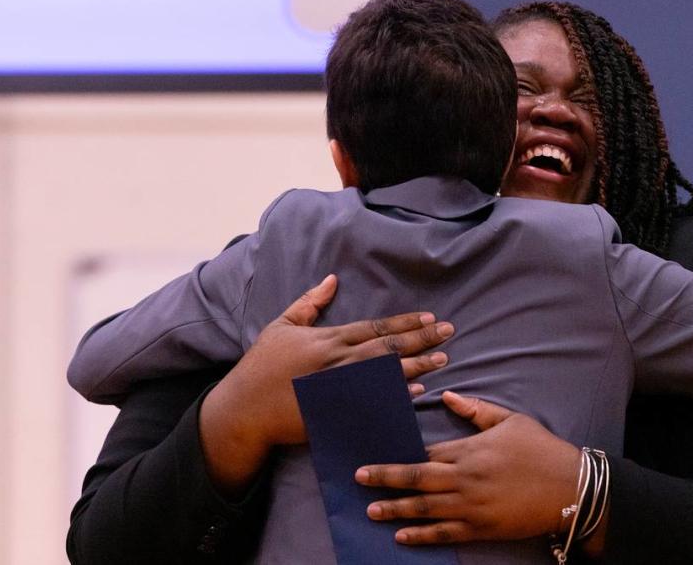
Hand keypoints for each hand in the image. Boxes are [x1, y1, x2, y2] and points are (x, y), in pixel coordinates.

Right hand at [200, 274, 452, 495]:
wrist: (244, 409)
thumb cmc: (261, 366)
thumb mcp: (282, 325)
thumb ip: (309, 302)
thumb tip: (331, 279)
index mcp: (328, 339)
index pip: (375, 327)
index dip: (404, 322)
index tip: (429, 317)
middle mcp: (337, 361)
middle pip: (388, 347)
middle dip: (421, 339)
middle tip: (448, 332)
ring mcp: (338, 388)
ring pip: (386, 373)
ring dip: (416, 365)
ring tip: (442, 358)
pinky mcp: (336, 412)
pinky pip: (374, 403)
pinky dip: (396, 396)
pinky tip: (417, 391)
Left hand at [355, 391, 581, 543]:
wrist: (569, 487)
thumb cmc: (540, 450)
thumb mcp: (510, 420)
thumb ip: (476, 410)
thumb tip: (449, 396)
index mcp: (470, 449)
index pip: (427, 453)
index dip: (401, 454)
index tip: (377, 453)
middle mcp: (465, 478)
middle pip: (416, 479)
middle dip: (385, 478)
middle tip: (359, 478)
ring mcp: (471, 506)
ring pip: (424, 508)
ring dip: (395, 509)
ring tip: (371, 510)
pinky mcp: (480, 528)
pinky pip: (444, 534)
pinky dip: (421, 536)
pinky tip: (401, 536)